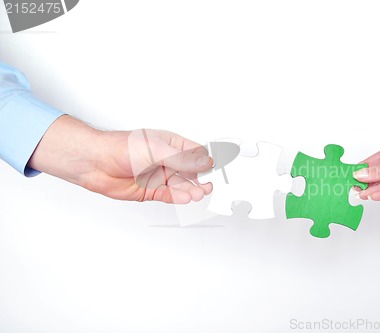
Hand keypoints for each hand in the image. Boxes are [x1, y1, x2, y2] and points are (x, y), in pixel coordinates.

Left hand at [28, 115, 212, 203]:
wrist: (94, 163)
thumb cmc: (119, 147)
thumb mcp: (156, 150)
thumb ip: (182, 159)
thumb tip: (204, 161)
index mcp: (170, 143)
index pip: (195, 152)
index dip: (207, 160)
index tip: (218, 167)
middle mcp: (166, 160)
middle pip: (191, 172)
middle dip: (201, 179)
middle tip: (208, 186)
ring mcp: (159, 176)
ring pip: (181, 185)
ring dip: (190, 190)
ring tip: (198, 193)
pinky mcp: (150, 190)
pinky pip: (169, 195)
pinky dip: (178, 197)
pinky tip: (185, 197)